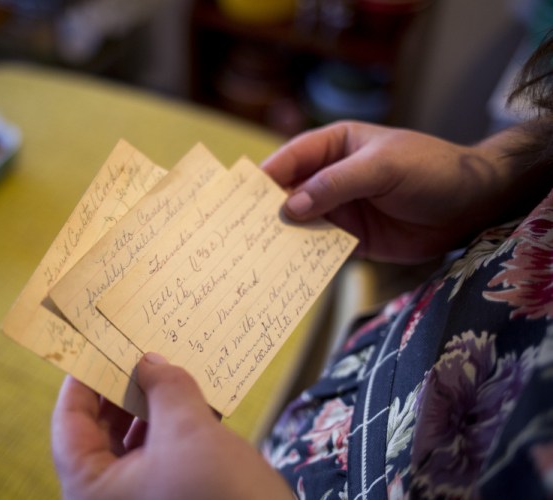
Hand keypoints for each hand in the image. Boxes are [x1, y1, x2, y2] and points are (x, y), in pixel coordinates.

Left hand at [51, 353, 291, 499]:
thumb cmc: (220, 498)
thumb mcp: (187, 431)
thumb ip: (165, 388)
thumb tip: (150, 363)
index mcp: (92, 492)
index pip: (69, 424)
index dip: (81, 381)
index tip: (96, 345)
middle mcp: (110, 499)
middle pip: (101, 432)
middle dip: (122, 389)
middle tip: (137, 350)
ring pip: (136, 442)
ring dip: (153, 405)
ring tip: (170, 368)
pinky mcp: (172, 499)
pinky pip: (163, 455)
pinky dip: (175, 426)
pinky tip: (195, 398)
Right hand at [262, 121, 535, 262]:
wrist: (472, 207)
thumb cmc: (430, 170)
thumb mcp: (382, 167)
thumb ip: (335, 184)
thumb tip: (290, 206)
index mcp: (334, 146)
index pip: (291, 158)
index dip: (265, 176)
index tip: (240, 197)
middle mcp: (330, 177)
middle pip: (288, 192)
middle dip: (267, 209)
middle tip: (241, 231)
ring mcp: (339, 209)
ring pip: (300, 222)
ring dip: (282, 236)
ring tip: (255, 254)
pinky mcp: (350, 239)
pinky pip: (319, 247)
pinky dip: (303, 256)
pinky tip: (286, 268)